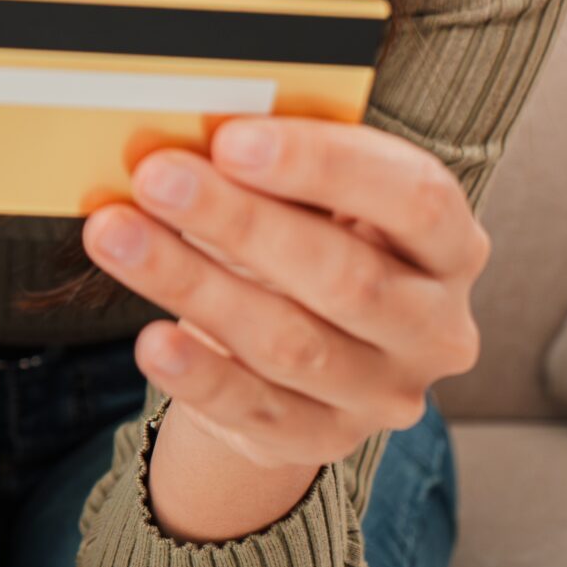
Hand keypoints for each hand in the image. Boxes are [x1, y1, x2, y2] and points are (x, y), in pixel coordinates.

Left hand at [80, 117, 486, 473]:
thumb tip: (195, 129)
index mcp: (450, 244)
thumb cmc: (309, 241)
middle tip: (156, 177)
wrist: (297, 355)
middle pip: (346, 276)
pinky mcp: (326, 438)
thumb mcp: (313, 199)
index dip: (323, 165)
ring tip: (117, 235)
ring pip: (290, 342)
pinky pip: (256, 408)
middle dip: (240, 221)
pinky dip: (199, 373)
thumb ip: (278, 166)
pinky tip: (151, 340)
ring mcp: (385, 391)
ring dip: (192, 284)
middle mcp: (435, 326)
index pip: (413, 198)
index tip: (232, 138)